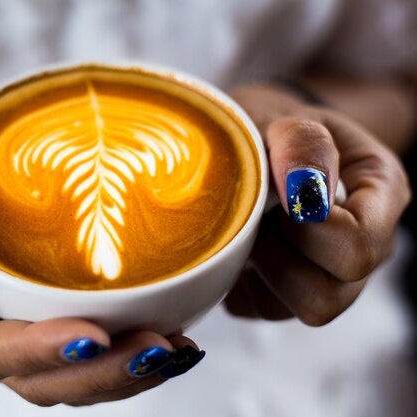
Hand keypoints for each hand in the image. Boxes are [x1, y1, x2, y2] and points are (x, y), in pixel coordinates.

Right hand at [0, 108, 203, 405]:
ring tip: (176, 349)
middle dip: (99, 374)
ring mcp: (22, 326)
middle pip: (36, 380)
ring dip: (125, 374)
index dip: (37, 352)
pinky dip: (132, 356)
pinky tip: (173, 339)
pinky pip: (91, 354)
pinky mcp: (55, 315)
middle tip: (157, 348)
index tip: (94, 335)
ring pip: (69, 379)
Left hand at [225, 85, 410, 325]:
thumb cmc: (275, 129)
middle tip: (259, 214)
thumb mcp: (287, 118)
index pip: (360, 245)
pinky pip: (263, 308)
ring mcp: (333, 275)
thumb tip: (302, 190)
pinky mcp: (290, 293)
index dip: (309, 230)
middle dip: (282, 255)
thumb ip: (301, 143)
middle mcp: (369, 244)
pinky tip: (240, 243)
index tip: (278, 198)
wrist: (256, 142)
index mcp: (381, 193)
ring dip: (264, 269)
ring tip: (249, 227)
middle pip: (332, 293)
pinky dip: (242, 279)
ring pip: (301, 308)